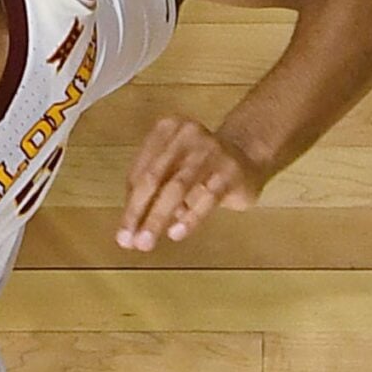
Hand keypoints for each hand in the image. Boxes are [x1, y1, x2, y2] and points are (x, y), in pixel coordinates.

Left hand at [117, 114, 264, 250]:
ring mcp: (211, 151)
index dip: (129, 203)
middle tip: (126, 241)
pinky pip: (207, 197)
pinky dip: (189, 217)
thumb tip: (130, 227)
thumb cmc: (200, 165)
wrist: (248, 155)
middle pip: (154, 177)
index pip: (140, 171)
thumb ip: (153, 189)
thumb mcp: (173, 168)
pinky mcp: (230, 171)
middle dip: (137, 211)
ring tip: (145, 242)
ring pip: (177, 187)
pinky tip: (175, 233)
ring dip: (157, 217)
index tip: (122, 232)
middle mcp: (187, 135)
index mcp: (167, 129)